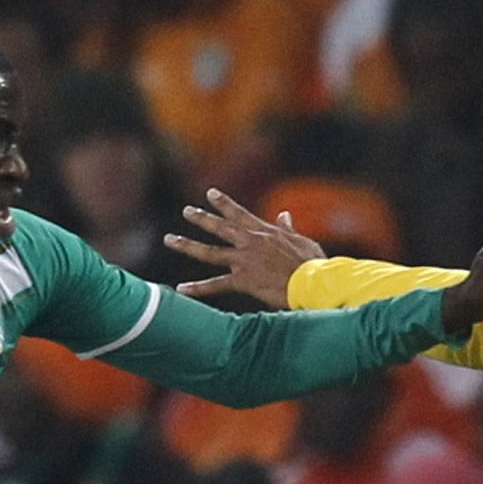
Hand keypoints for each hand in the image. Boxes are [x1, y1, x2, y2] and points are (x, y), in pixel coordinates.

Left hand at [165, 188, 325, 306]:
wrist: (312, 282)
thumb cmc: (312, 265)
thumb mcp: (302, 241)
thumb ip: (288, 229)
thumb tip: (284, 215)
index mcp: (264, 232)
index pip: (239, 213)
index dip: (223, 203)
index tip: (210, 193)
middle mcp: (250, 242)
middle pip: (220, 227)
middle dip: (201, 218)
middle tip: (186, 211)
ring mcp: (244, 260)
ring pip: (209, 252)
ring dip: (188, 245)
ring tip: (170, 239)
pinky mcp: (243, 280)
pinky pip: (216, 284)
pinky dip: (198, 288)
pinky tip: (181, 289)